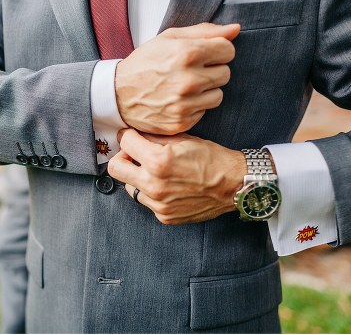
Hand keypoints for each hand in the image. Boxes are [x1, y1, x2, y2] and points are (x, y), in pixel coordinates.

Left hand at [108, 129, 245, 224]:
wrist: (234, 185)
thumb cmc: (212, 158)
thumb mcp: (183, 139)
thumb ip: (155, 138)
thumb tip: (135, 134)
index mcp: (158, 161)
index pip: (125, 143)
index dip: (128, 136)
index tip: (131, 136)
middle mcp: (155, 185)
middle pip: (116, 168)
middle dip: (124, 157)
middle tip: (134, 155)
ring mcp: (159, 204)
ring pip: (131, 187)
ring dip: (138, 177)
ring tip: (156, 172)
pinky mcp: (165, 216)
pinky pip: (147, 202)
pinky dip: (153, 193)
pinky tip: (169, 186)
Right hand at [114, 23, 239, 134]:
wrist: (118, 93)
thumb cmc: (145, 62)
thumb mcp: (170, 38)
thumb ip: (205, 32)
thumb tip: (235, 29)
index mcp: (187, 53)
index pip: (228, 50)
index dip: (218, 51)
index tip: (206, 54)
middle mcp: (188, 80)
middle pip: (226, 73)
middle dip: (212, 70)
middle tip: (193, 70)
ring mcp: (185, 103)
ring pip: (218, 95)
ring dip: (206, 90)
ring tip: (186, 86)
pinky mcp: (182, 121)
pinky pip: (204, 111)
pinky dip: (195, 106)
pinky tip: (178, 100)